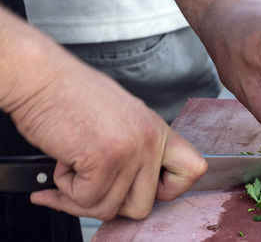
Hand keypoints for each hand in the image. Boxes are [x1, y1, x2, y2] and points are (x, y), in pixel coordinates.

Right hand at [8, 48, 205, 219]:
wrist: (41, 77)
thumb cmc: (72, 94)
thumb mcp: (120, 119)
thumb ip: (134, 151)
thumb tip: (130, 186)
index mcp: (157, 130)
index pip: (193, 171)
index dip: (167, 189)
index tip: (143, 186)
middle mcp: (150, 140)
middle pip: (142, 206)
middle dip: (111, 202)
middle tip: (92, 185)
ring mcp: (131, 150)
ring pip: (109, 208)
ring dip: (82, 196)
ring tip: (72, 167)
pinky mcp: (105, 158)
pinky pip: (85, 200)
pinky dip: (65, 191)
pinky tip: (63, 163)